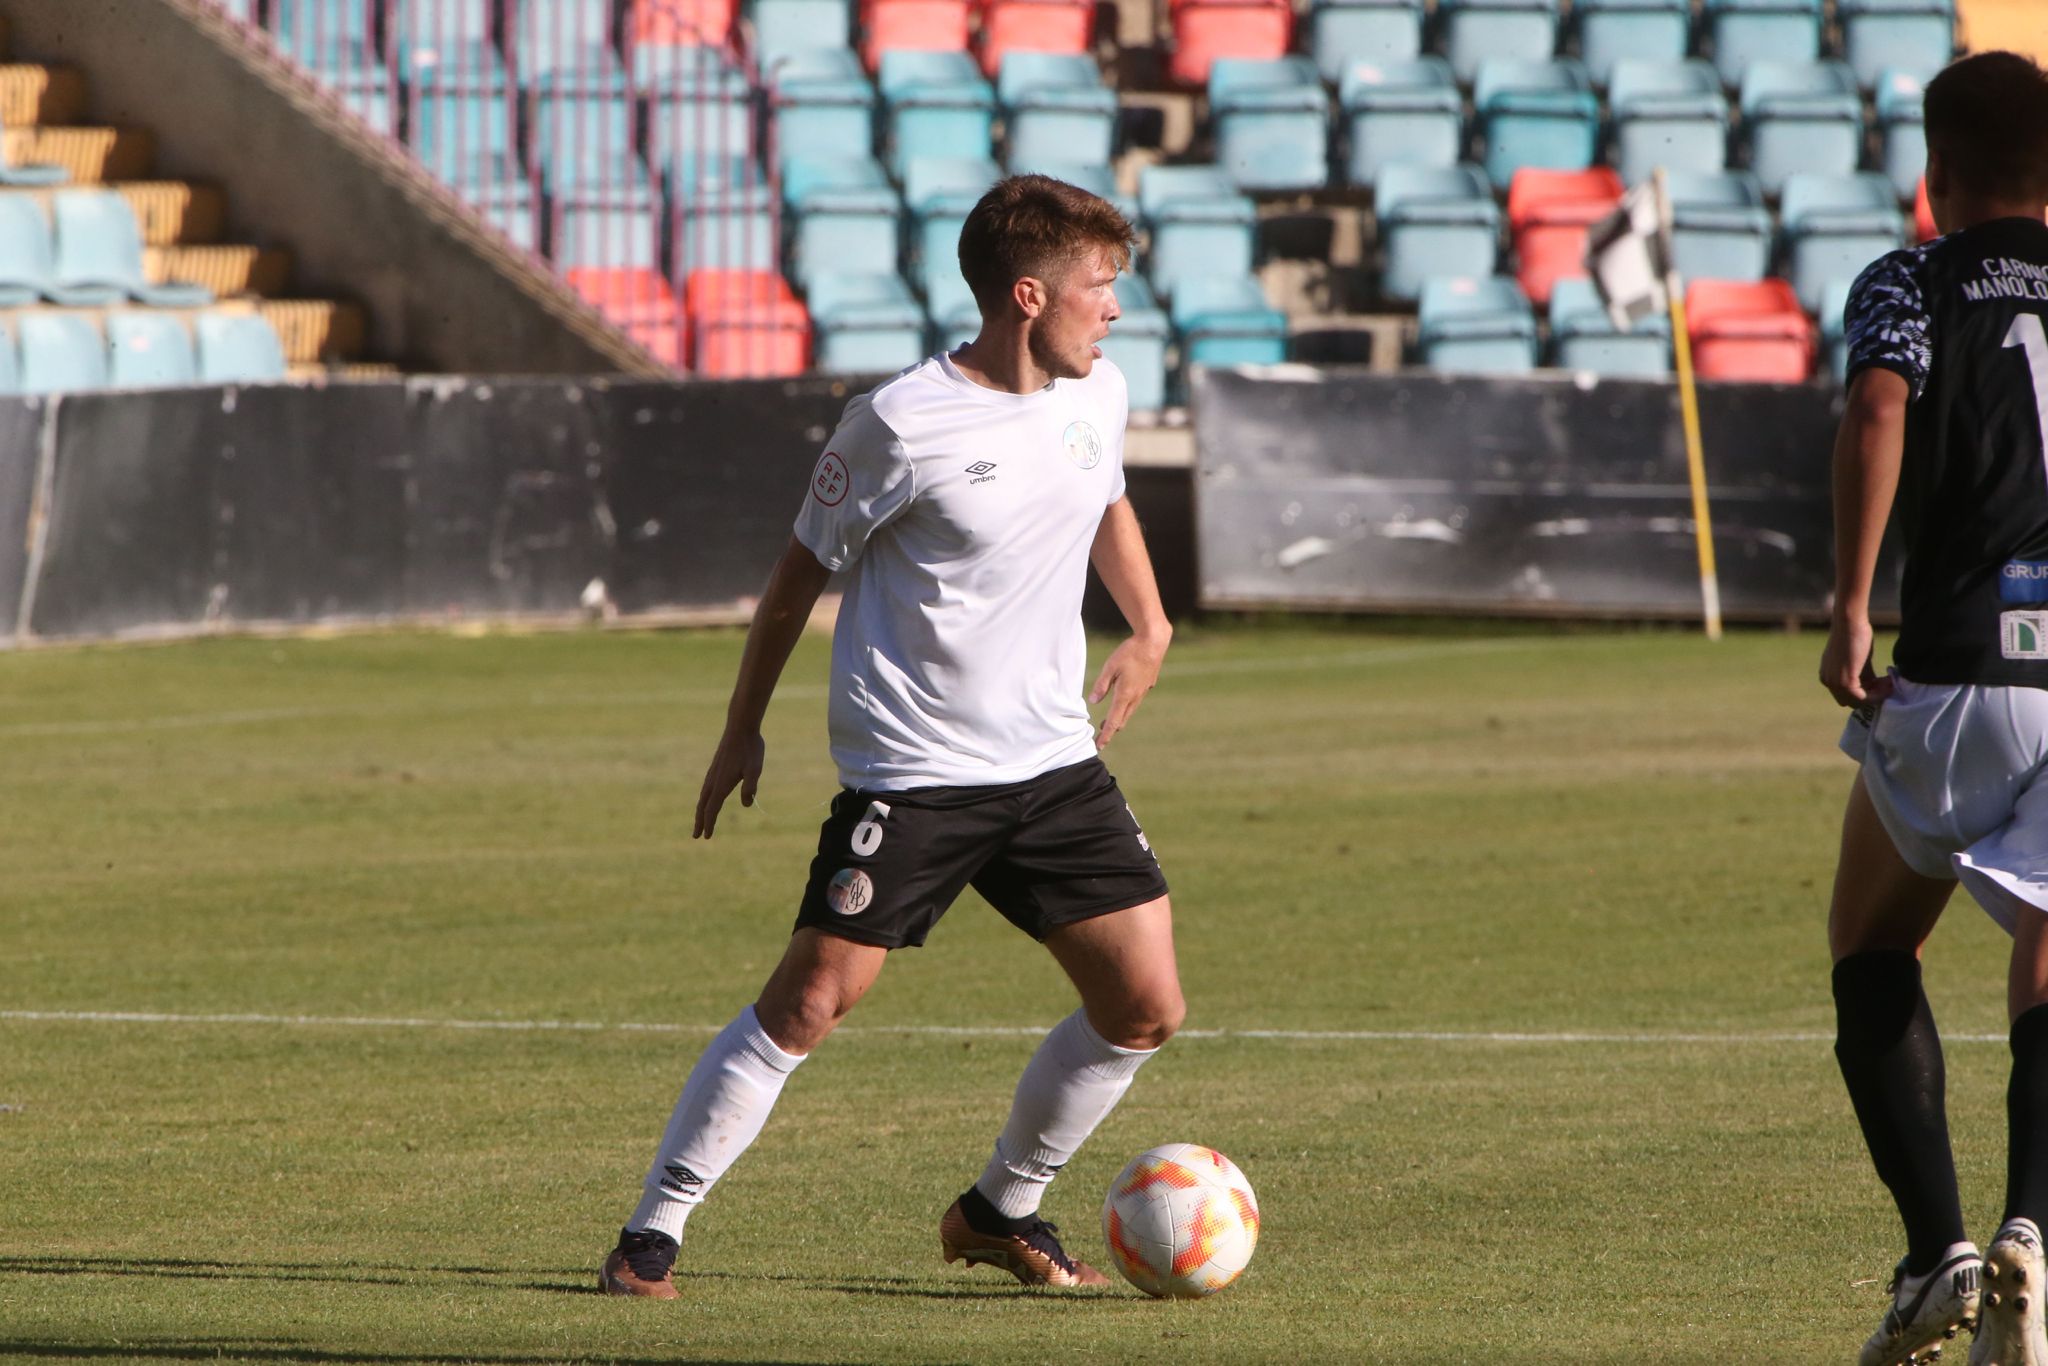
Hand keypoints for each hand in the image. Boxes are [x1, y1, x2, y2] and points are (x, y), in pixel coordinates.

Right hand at [694, 726, 765, 838]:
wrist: (740, 726)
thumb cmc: (750, 747)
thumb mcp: (755, 768)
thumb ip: (751, 786)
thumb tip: (747, 804)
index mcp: (722, 783)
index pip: (712, 809)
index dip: (710, 823)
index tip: (706, 836)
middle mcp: (714, 779)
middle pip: (703, 805)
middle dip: (700, 821)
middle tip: (696, 836)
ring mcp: (713, 772)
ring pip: (703, 796)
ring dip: (701, 810)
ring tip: (700, 821)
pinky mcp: (716, 767)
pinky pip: (706, 788)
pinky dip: (704, 799)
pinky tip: (707, 799)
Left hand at [1088, 633, 1167, 749]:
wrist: (1154, 642)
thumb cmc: (1130, 652)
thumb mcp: (1110, 667)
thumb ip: (1101, 685)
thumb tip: (1093, 701)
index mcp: (1124, 695)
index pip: (1113, 721)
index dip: (1105, 735)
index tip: (1099, 746)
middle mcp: (1135, 697)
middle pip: (1121, 720)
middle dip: (1110, 729)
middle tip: (1100, 737)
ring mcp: (1142, 692)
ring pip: (1129, 711)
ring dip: (1118, 719)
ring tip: (1108, 724)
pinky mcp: (1147, 685)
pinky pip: (1135, 701)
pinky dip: (1126, 708)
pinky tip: (1122, 703)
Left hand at [1819, 615, 1892, 708]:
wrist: (1850, 623)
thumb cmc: (1855, 636)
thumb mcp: (1858, 661)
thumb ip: (1862, 675)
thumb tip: (1874, 686)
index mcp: (1827, 676)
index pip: (1847, 695)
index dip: (1866, 692)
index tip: (1883, 683)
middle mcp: (1827, 681)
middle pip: (1852, 701)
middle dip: (1871, 695)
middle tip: (1888, 684)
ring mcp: (1835, 683)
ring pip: (1858, 702)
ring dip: (1877, 695)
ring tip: (1890, 683)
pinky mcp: (1845, 683)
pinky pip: (1863, 698)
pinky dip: (1878, 694)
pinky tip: (1888, 683)